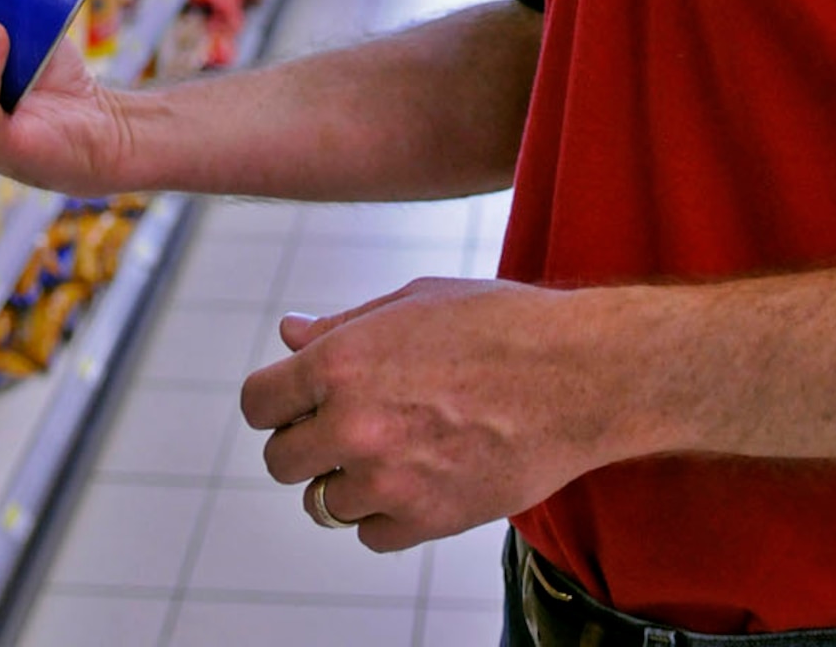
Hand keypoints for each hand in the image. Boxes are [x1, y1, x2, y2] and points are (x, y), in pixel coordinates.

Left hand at [240, 275, 610, 550]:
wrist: (577, 374)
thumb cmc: (499, 324)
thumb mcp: (413, 301)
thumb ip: (342, 326)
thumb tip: (290, 334)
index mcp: (340, 362)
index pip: (259, 404)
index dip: (277, 400)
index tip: (298, 400)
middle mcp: (352, 426)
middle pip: (280, 461)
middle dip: (306, 442)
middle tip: (348, 424)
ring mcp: (387, 481)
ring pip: (323, 502)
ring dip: (347, 479)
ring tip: (395, 445)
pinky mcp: (425, 521)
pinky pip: (369, 534)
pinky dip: (384, 513)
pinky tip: (417, 475)